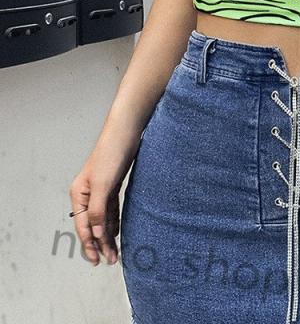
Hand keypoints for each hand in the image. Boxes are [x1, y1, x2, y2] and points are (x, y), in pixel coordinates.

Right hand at [68, 141, 137, 265]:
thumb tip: (95, 233)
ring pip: (102, 218)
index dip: (90, 245)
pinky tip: (117, 231)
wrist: (125, 132)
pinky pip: (111, 209)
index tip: (97, 261)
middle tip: (111, 260)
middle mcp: (87, 194)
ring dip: (108, 235)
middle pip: (93, 225)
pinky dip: (113, 221)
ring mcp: (100, 190)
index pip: (84, 227)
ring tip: (115, 252)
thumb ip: (98, 209)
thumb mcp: (104, 184)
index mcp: (79, 195)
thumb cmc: (111, 154)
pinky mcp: (113, 184)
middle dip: (101, 243)